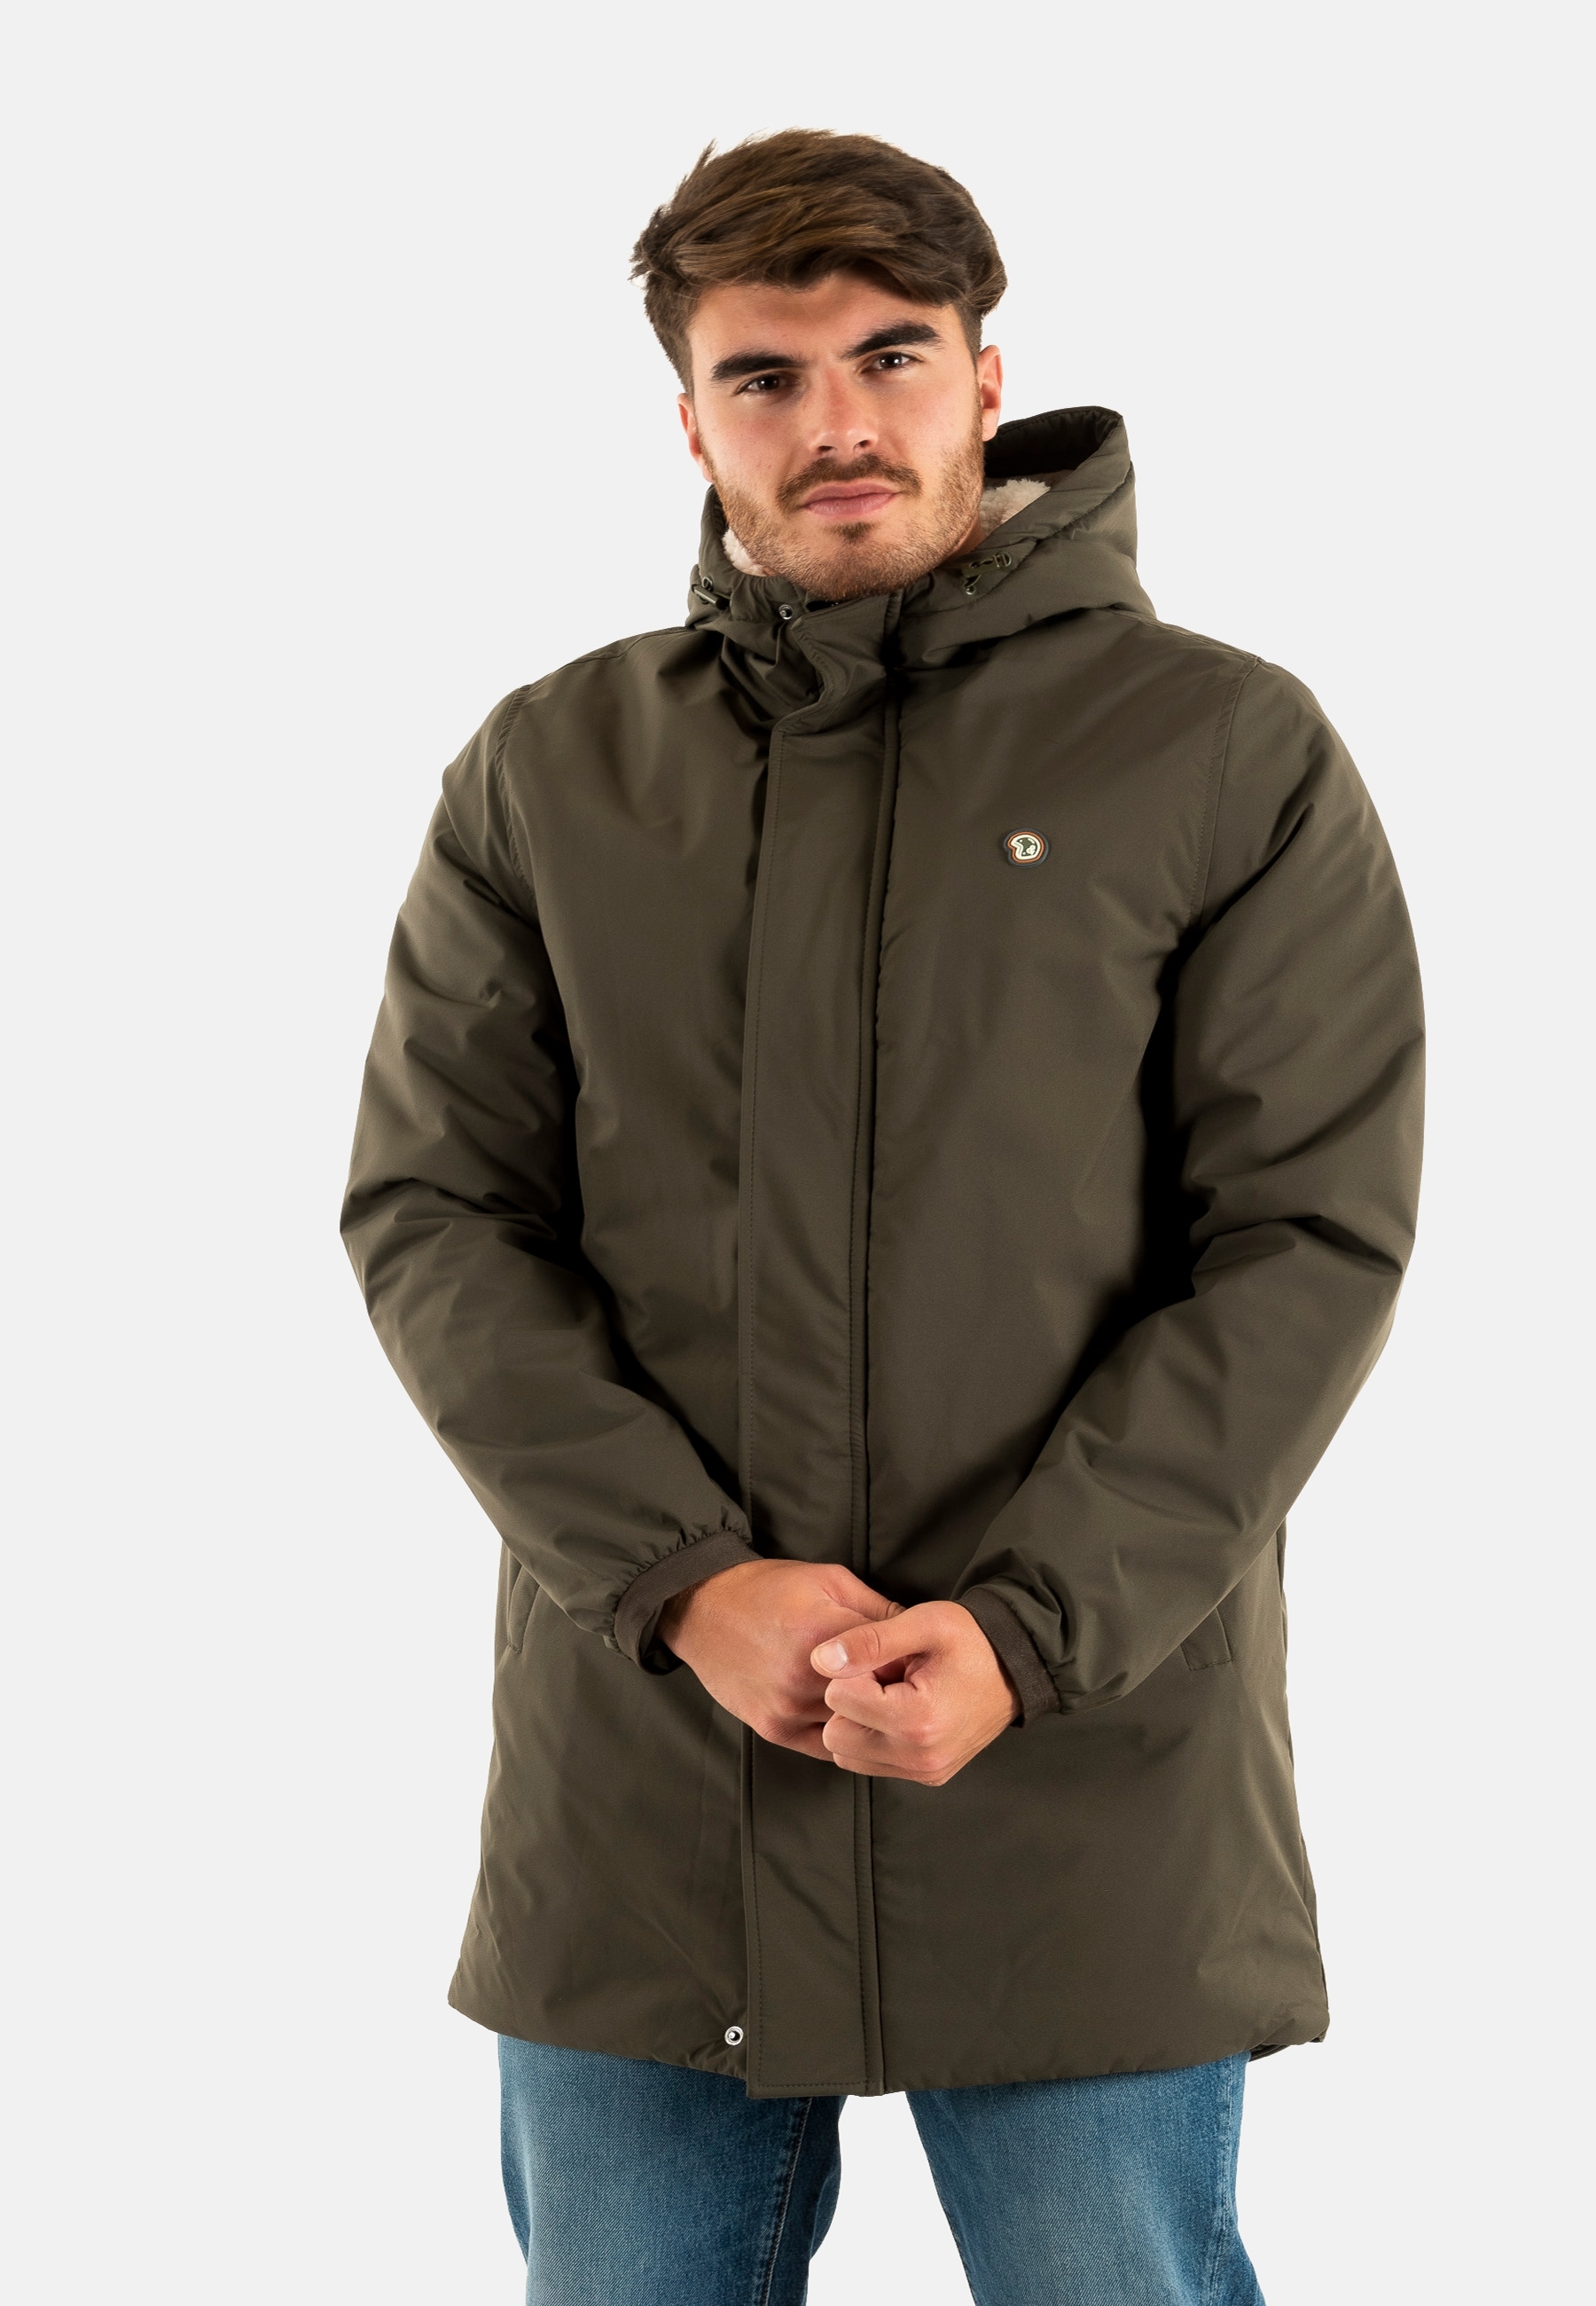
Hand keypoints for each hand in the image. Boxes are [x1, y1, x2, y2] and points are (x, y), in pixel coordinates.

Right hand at [660, 1558, 901, 1759]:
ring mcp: (787, 1708)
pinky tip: (849, 1715)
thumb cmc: (768, 1588)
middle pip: (874, 1699)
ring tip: (876, 1700)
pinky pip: (826, 1746)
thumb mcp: (830, 1580)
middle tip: (902, 1686)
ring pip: (852, 1727)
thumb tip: (918, 1633)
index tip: (919, 1663)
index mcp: (824, 1633)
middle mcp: (805, 1677)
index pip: (890, 1661)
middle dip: (891, 1693)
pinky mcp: (773, 1729)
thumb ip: (877, 1609)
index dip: (910, 1663)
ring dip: (868, 1717)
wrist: (704, 1610)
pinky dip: (842, 1734)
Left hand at [811, 1603, 1019, 1785]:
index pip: (838, 1698)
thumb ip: (868, 1640)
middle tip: (886, 1678)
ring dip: (859, 1723)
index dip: (854, 1670)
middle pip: (836, 1734)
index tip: (885, 1659)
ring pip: (846, 1754)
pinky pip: (870, 1763)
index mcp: (917, 1719)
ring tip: (894, 1695)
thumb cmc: (971, 1639)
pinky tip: (900, 1712)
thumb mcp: (922, 1623)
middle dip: (851, 1702)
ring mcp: (925, 1772)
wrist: (1016, 1666)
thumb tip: (820, 1660)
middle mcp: (920, 1757)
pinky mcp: (927, 1776)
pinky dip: (873, 1739)